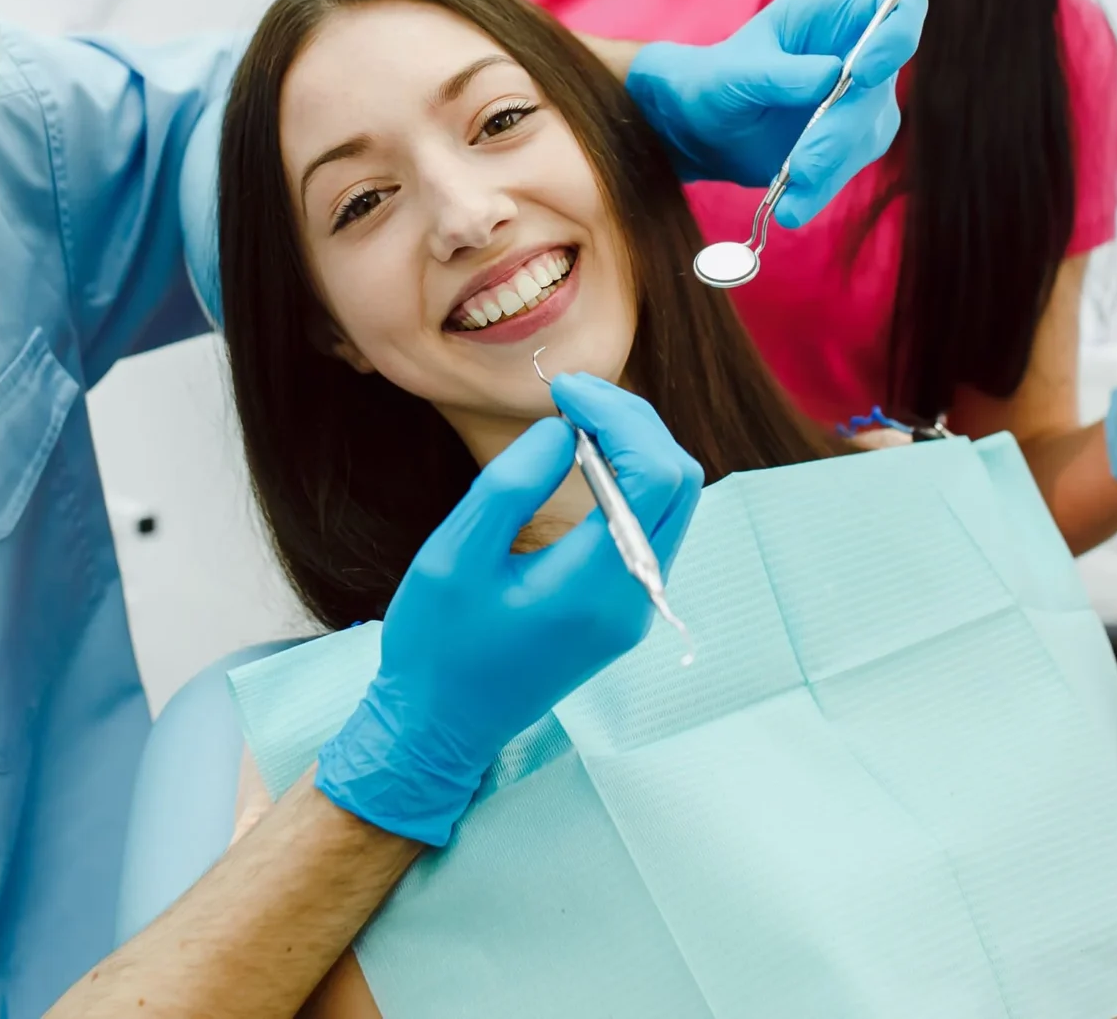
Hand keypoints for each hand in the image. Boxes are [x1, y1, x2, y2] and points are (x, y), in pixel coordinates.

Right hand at [315, 375, 703, 844]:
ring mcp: (634, 608)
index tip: (563, 390)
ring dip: (634, 450)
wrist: (440, 727)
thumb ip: (511, 486)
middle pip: (680, 482)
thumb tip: (564, 429)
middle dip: (633, 423)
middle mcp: (633, 598)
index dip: (619, 416)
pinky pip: (652, 528)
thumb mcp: (455, 555)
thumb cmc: (436, 646)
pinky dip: (629, 482)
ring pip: (673, 503)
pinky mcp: (623, 610)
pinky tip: (583, 464)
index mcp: (595, 585)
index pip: (655, 475)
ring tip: (574, 421)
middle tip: (571, 397)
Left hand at [624, 0, 927, 227]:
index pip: (903, 6)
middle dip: (844, 125)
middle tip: (804, 161)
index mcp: (836, 9)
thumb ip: (777, 72)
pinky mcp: (853, 142)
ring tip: (788, 189)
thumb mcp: (733, 72)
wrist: (704, 128)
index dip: (899, 34)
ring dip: (831, 164)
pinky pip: (851, 166)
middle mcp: (860, 50)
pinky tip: (792, 206)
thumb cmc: (716, 80)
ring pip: (870, 131)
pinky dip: (822, 189)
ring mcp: (863, 99)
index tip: (865, 71)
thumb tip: (832, 77)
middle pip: (884, 83)